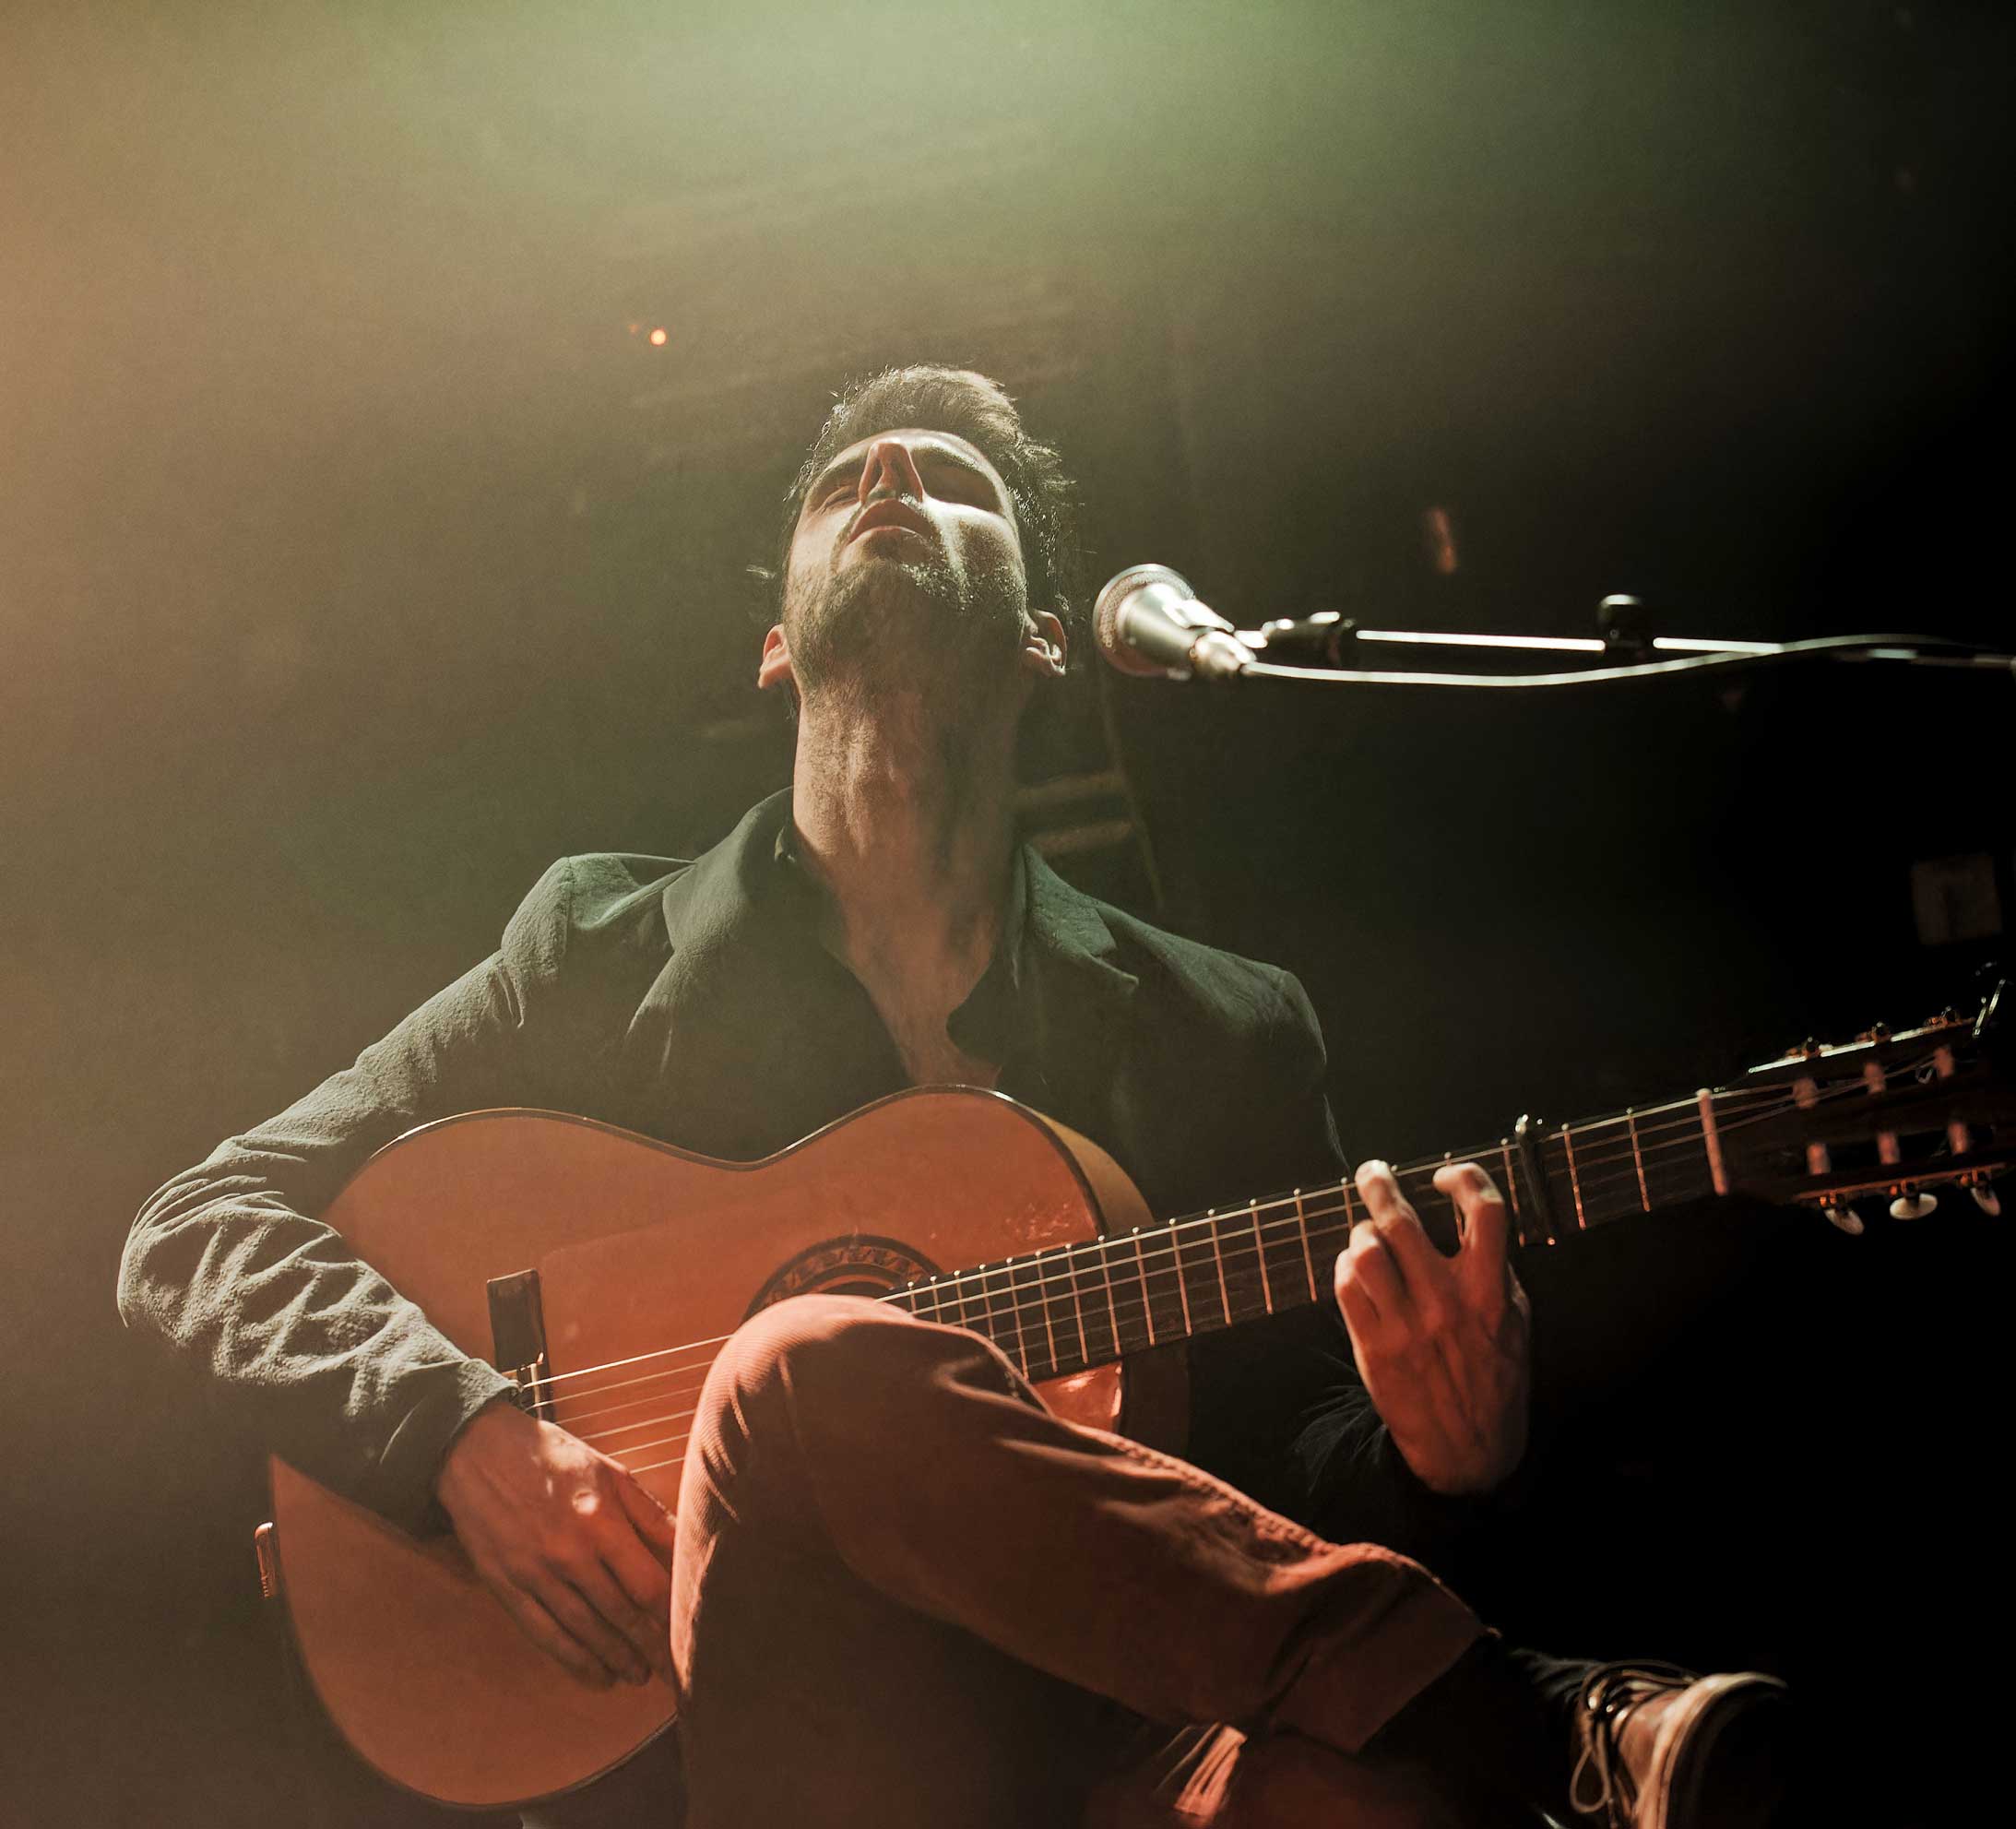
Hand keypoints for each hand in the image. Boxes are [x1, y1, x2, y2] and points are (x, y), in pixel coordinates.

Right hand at [434, 1398, 676, 1689]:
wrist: (478, 1452)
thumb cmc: (554, 1458)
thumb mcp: (610, 1473)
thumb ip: (649, 1514)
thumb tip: (688, 1544)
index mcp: (602, 1521)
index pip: (647, 1585)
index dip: (671, 1618)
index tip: (690, 1637)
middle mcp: (570, 1553)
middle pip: (620, 1615)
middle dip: (650, 1648)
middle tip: (672, 1673)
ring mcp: (535, 1574)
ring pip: (584, 1631)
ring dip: (615, 1659)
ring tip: (637, 1676)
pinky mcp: (506, 1587)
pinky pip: (544, 1634)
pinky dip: (572, 1660)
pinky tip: (596, 1675)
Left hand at [1332, 1159, 1531, 1495]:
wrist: (1470, 1451)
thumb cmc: (1495, 1379)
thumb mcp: (1516, 1323)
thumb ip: (1499, 1272)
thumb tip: (1473, 1220)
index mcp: (1490, 1291)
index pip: (1486, 1211)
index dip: (1464, 1176)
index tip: (1443, 1176)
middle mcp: (1446, 1302)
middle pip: (1400, 1220)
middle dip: (1379, 1183)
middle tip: (1372, 1172)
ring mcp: (1406, 1325)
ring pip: (1365, 1250)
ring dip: (1362, 1233)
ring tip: (1368, 1235)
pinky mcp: (1374, 1347)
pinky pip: (1346, 1286)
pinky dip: (1347, 1267)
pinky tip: (1358, 1271)